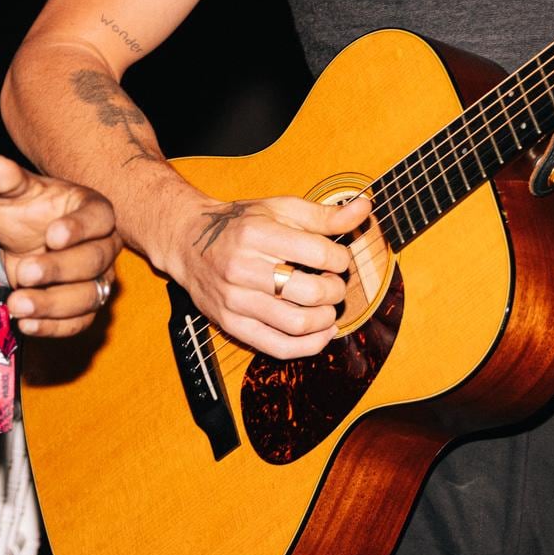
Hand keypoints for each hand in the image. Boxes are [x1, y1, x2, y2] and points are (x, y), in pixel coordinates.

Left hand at [0, 155, 119, 336]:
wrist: (11, 247)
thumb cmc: (22, 214)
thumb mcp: (12, 194)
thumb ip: (8, 180)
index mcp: (93, 211)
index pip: (99, 218)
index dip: (79, 228)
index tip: (52, 235)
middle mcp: (103, 247)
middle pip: (94, 262)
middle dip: (57, 270)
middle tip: (23, 272)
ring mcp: (97, 280)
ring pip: (88, 298)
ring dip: (51, 304)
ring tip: (16, 304)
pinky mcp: (84, 309)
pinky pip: (77, 323)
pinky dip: (51, 327)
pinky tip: (25, 324)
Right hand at [168, 191, 371, 359]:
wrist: (187, 240)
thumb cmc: (240, 224)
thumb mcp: (280, 209)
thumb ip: (325, 214)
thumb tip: (366, 207)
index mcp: (258, 234)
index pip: (318, 253)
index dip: (340, 259)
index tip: (338, 259)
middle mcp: (243, 267)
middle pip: (310, 291)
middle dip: (336, 290)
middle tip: (336, 284)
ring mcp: (234, 300)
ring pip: (297, 323)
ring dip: (326, 319)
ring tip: (329, 308)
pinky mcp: (230, 324)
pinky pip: (277, 347)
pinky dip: (308, 346)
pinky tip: (322, 333)